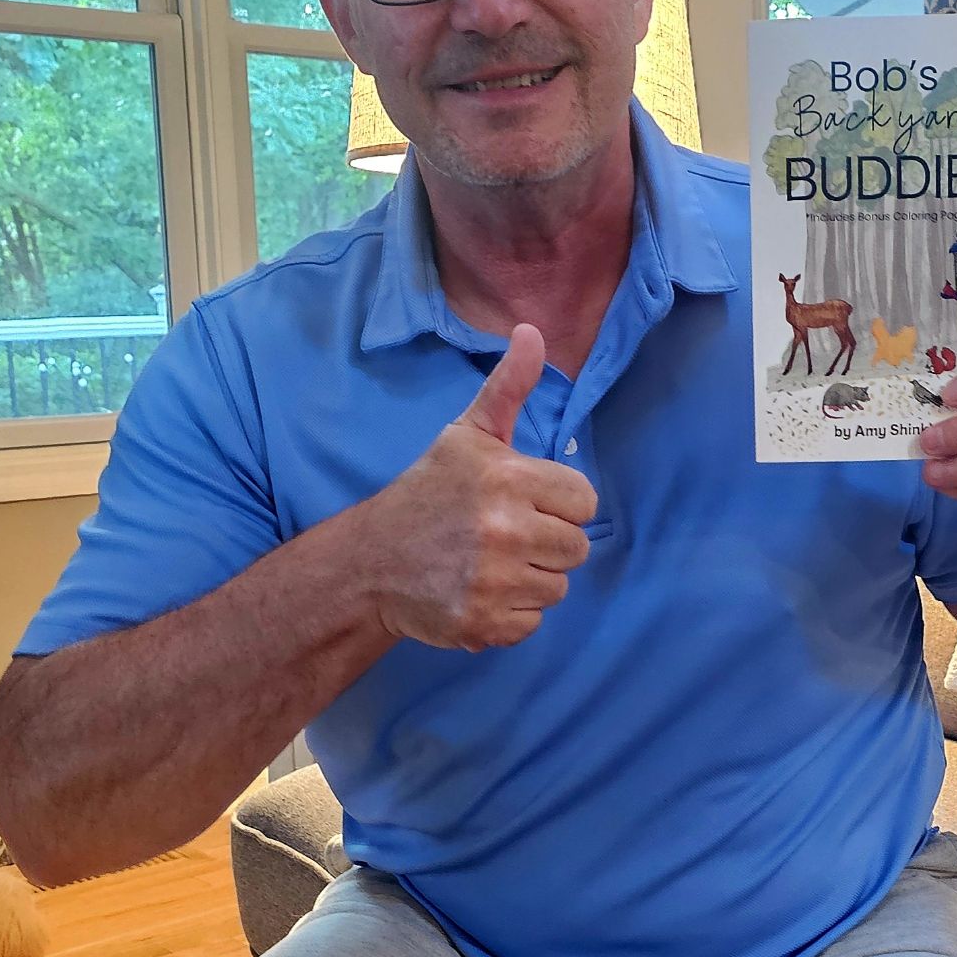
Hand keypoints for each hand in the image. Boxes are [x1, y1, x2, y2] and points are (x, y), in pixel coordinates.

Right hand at [360, 323, 597, 649]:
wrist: (371, 560)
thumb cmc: (429, 491)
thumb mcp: (468, 434)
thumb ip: (509, 386)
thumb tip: (532, 332)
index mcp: (508, 478)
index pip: (584, 501)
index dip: (558, 502)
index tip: (524, 501)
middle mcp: (505, 530)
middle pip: (576, 548)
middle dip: (546, 542)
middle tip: (504, 534)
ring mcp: (493, 581)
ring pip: (557, 587)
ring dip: (530, 578)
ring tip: (491, 562)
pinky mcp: (482, 624)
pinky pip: (533, 623)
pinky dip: (511, 613)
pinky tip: (481, 591)